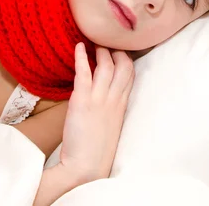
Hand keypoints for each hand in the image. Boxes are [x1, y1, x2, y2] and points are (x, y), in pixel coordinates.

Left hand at [59, 43, 134, 182]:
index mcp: (122, 105)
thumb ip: (111, 107)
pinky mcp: (82, 101)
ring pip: (105, 66)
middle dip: (116, 50)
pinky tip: (78, 46)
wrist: (86, 167)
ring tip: (93, 40)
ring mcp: (99, 99)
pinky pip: (84, 73)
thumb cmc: (96, 149)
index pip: (130, 74)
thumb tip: (104, 93)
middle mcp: (114, 99)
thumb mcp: (111, 125)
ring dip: (100, 50)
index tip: (118, 50)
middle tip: (105, 41)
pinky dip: (81, 57)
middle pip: (122, 66)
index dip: (125, 59)